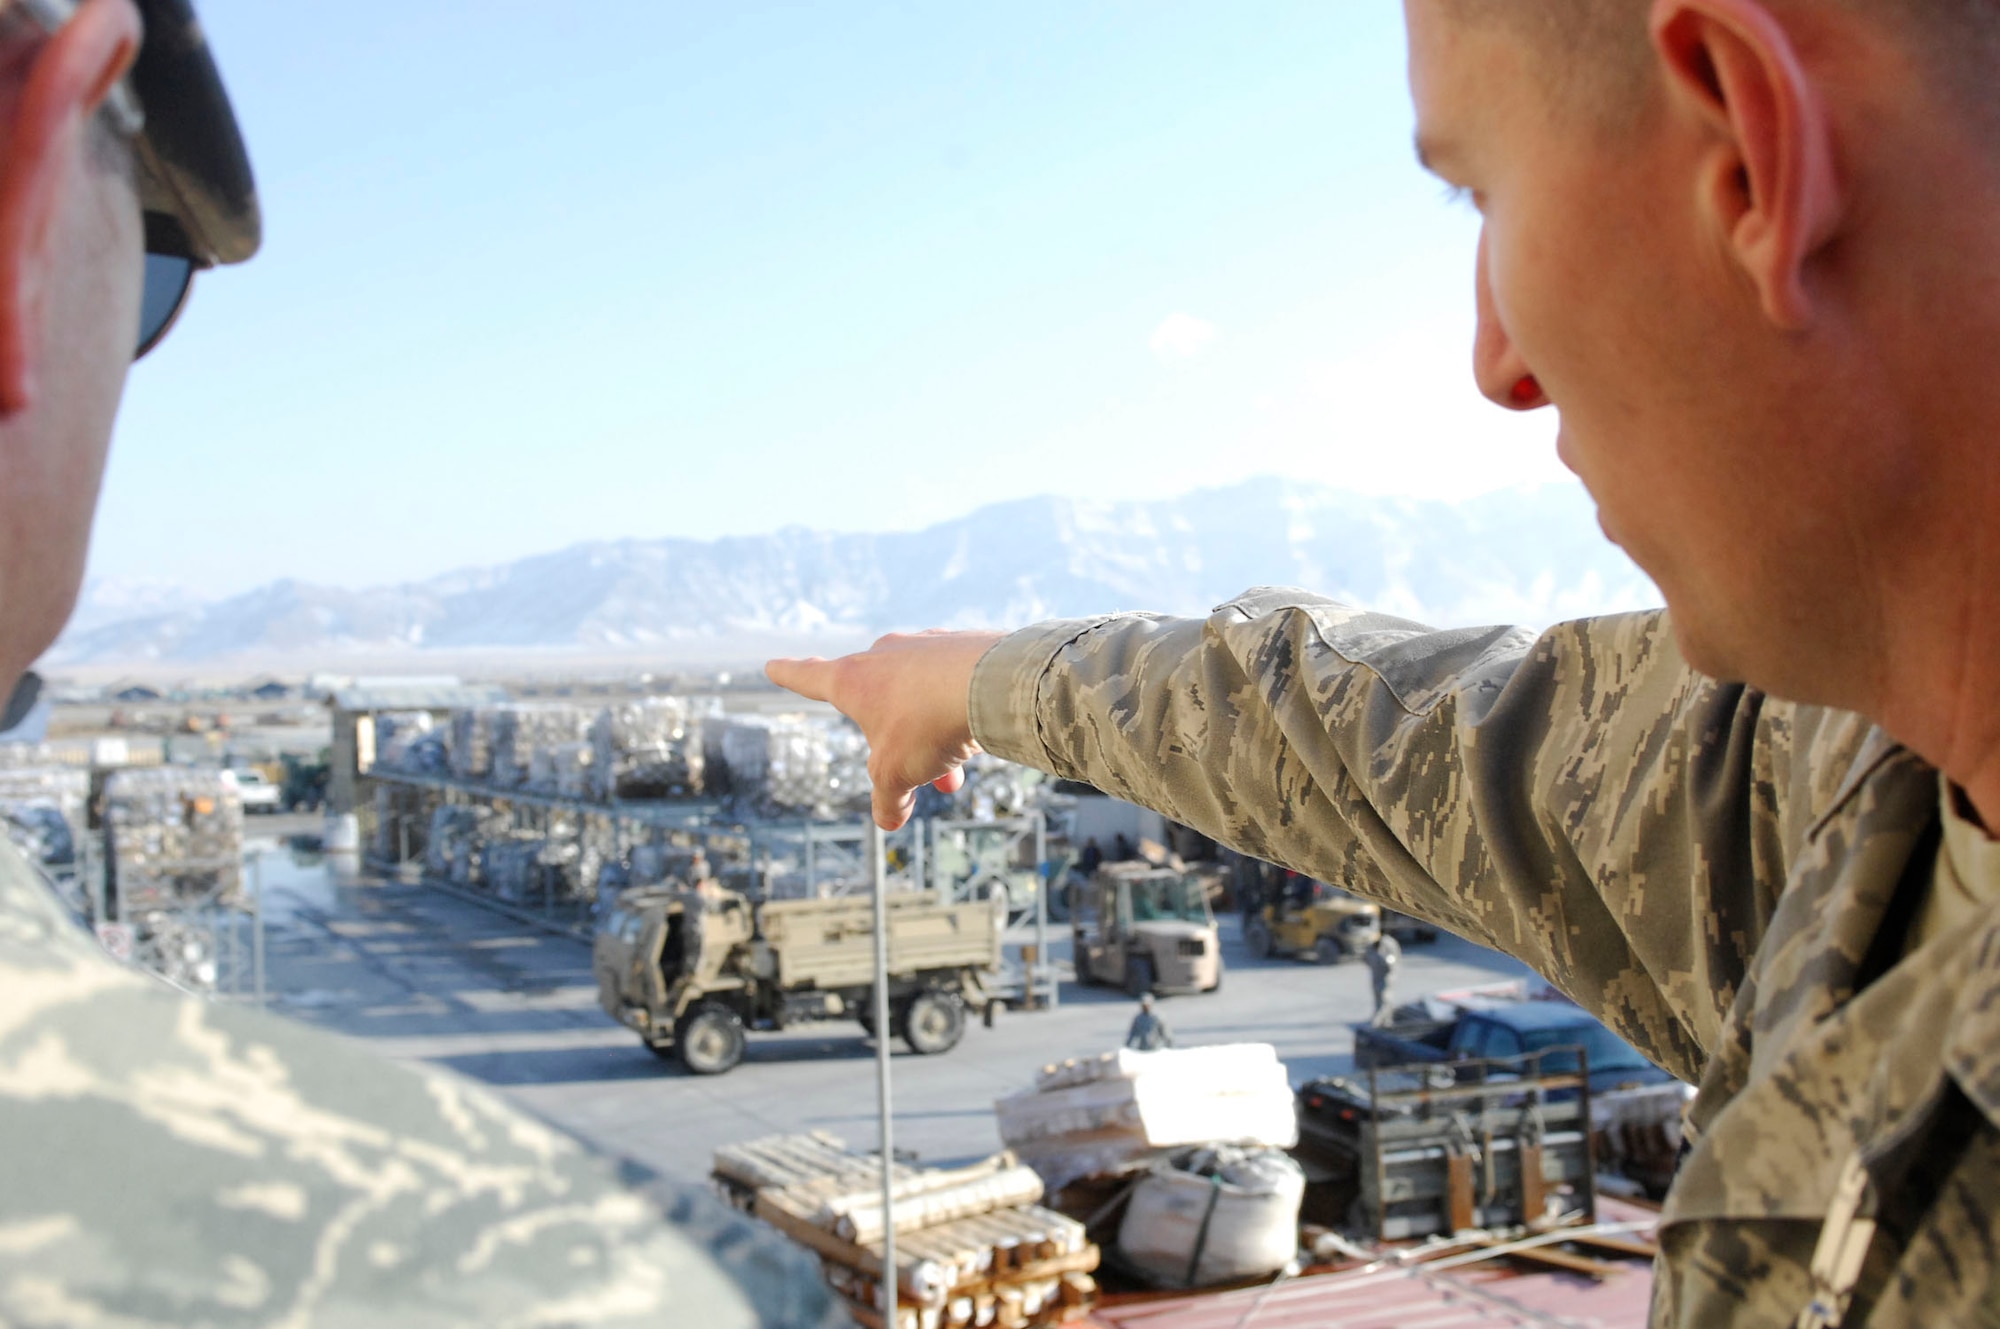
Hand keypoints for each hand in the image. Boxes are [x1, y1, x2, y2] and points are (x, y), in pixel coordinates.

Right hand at [768, 630, 1005, 829]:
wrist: (992, 683)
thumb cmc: (928, 722)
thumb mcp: (896, 772)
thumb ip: (886, 797)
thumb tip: (887, 822)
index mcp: (853, 680)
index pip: (809, 677)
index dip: (789, 675)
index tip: (773, 665)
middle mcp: (885, 655)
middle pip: (878, 702)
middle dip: (896, 743)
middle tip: (916, 776)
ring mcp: (925, 646)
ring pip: (921, 699)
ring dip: (933, 739)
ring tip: (954, 776)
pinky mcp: (964, 646)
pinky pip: (954, 686)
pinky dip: (960, 716)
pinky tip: (980, 737)